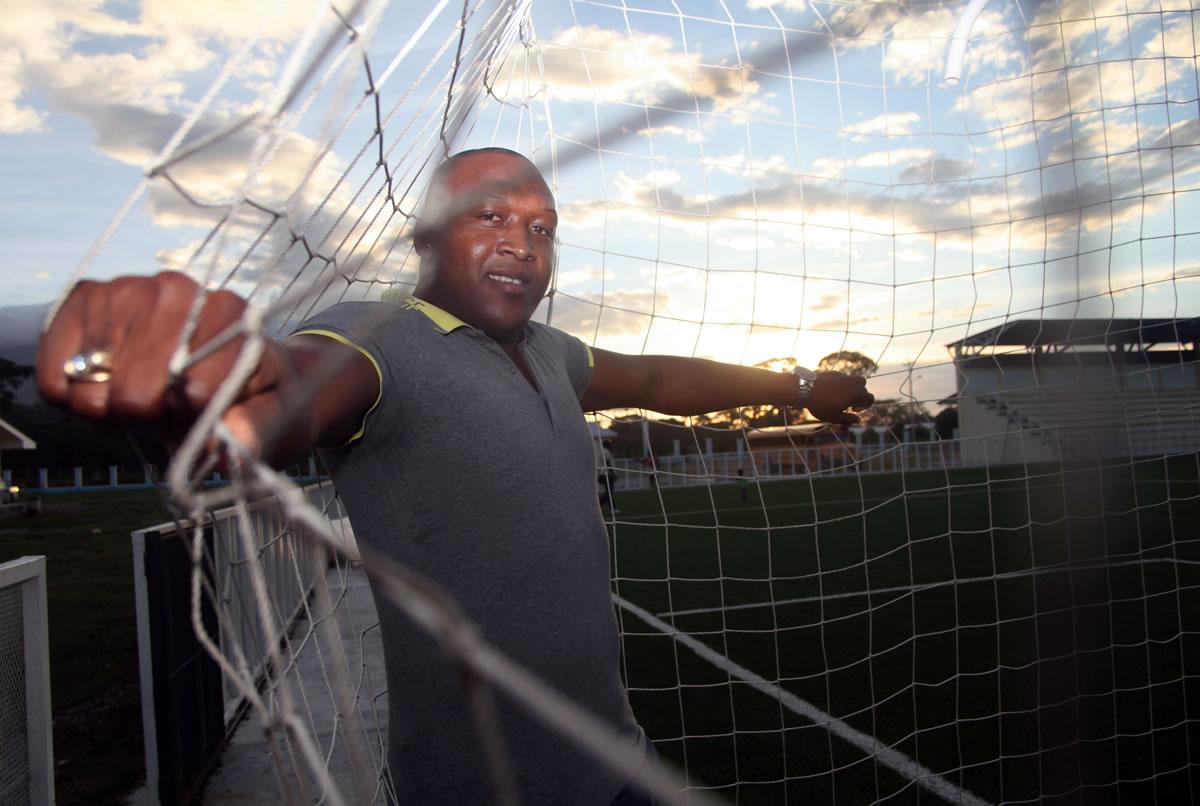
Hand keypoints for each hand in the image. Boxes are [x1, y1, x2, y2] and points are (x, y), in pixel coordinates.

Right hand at [36, 272, 292, 458]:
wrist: (231, 358)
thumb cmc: (254, 392)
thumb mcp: (273, 417)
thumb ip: (253, 432)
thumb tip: (222, 447)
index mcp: (231, 316)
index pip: (190, 392)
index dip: (192, 422)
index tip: (205, 414)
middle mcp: (176, 290)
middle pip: (132, 393)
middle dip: (151, 418)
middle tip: (172, 406)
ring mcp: (127, 288)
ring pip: (88, 387)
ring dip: (112, 407)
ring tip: (146, 391)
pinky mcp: (85, 298)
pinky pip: (54, 375)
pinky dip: (72, 396)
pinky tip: (107, 382)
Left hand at [807, 372, 873, 425]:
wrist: (805, 389)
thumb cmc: (820, 405)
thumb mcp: (834, 417)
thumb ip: (848, 419)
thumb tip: (858, 419)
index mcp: (857, 394)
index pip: (871, 399)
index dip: (865, 406)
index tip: (853, 409)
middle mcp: (853, 383)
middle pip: (864, 389)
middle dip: (859, 397)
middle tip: (847, 404)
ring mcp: (845, 376)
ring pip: (856, 381)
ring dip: (853, 389)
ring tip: (841, 397)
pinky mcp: (836, 372)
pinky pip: (845, 378)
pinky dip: (843, 384)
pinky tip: (831, 391)